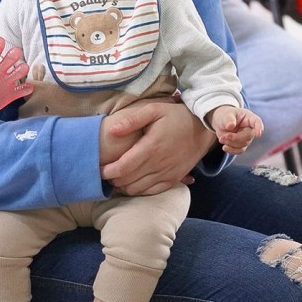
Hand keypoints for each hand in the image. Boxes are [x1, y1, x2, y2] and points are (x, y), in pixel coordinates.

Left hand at [101, 101, 215, 195]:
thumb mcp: (154, 110)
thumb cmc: (176, 117)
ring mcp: (167, 174)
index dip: (107, 171)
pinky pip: (151, 192)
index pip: (123, 167)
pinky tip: (132, 182)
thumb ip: (132, 120)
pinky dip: (138, 190)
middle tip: (105, 172)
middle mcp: (159, 164)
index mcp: (151, 147)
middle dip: (112, 179)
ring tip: (116, 177)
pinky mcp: (173, 180)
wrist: (202, 129)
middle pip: (127, 181)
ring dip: (124, 186)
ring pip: (137, 189)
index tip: (99, 169)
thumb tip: (112, 131)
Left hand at [208, 105, 264, 155]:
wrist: (221, 123)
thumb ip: (228, 119)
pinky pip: (239, 151)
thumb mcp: (225, 115)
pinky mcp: (241, 145)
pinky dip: (231, 150)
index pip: (257, 122)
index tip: (258, 134)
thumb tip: (231, 125)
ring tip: (221, 138)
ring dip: (230, 143)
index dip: (259, 128)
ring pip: (242, 145)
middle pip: (248, 136)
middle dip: (235, 138)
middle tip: (224, 137)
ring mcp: (247, 138)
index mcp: (249, 118)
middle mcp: (250, 128)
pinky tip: (224, 147)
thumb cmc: (225, 116)